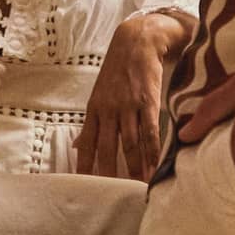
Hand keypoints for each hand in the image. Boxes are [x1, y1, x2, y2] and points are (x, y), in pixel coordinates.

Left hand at [78, 12, 191, 179]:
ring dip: (136, 166)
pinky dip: (153, 150)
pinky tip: (155, 165)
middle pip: (108, 147)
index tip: (85, 187)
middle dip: (111, 173)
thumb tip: (78, 146)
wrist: (137, 40)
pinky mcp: (148, 100)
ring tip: (138, 186)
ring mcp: (129, 105)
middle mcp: (109, 109)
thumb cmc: (118, 69)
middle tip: (114, 194)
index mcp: (95, 109)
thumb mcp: (98, 95)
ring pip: (131, 143)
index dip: (86, 166)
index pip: (88, 143)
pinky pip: (150, 130)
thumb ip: (91, 124)